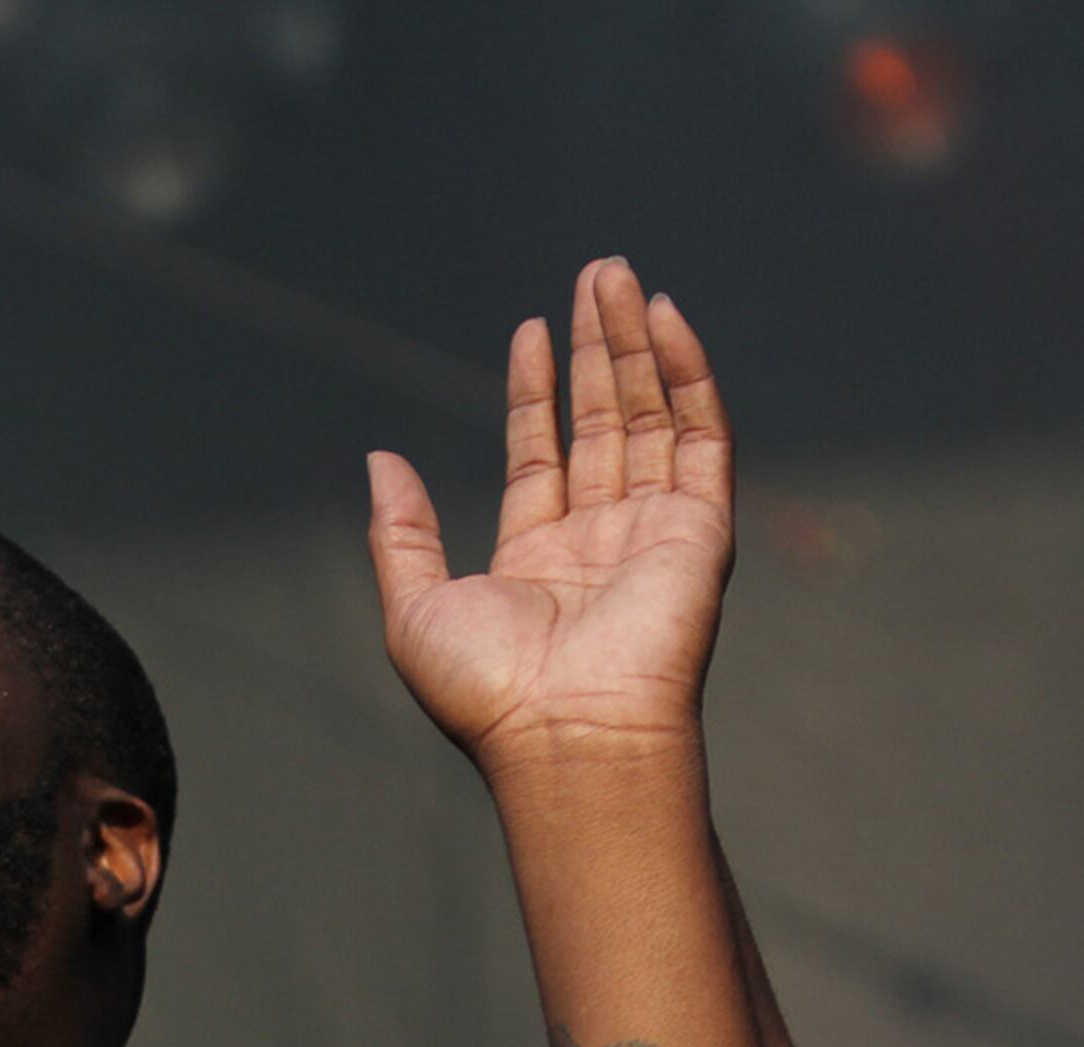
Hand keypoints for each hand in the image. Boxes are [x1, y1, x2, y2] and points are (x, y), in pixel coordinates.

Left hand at [366, 257, 732, 773]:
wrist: (567, 736)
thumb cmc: (487, 694)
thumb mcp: (415, 607)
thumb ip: (400, 531)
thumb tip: (380, 458)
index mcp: (538, 562)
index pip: (543, 453)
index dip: (536, 390)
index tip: (530, 328)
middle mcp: (603, 543)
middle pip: (605, 423)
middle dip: (598, 347)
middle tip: (594, 273)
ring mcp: (656, 534)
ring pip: (653, 417)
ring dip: (638, 344)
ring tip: (617, 275)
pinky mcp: (702, 531)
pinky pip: (703, 437)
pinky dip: (689, 375)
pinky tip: (665, 318)